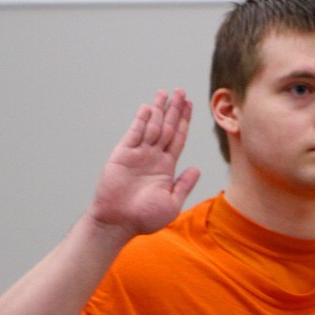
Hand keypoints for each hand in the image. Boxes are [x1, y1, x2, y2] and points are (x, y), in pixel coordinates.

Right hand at [88, 89, 199, 236]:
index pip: (178, 138)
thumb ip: (184, 185)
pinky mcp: (123, 154)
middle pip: (167, 127)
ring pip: (151, 127)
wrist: (118, 222)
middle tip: (181, 91)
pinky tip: (148, 108)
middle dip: (174, 109)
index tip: (190, 105)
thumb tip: (196, 169)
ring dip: (159, 110)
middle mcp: (153, 158)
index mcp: (166, 168)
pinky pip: (134, 133)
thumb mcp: (172, 203)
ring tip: (165, 93)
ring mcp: (138, 155)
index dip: (185, 121)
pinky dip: (141, 120)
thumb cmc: (145, 218)